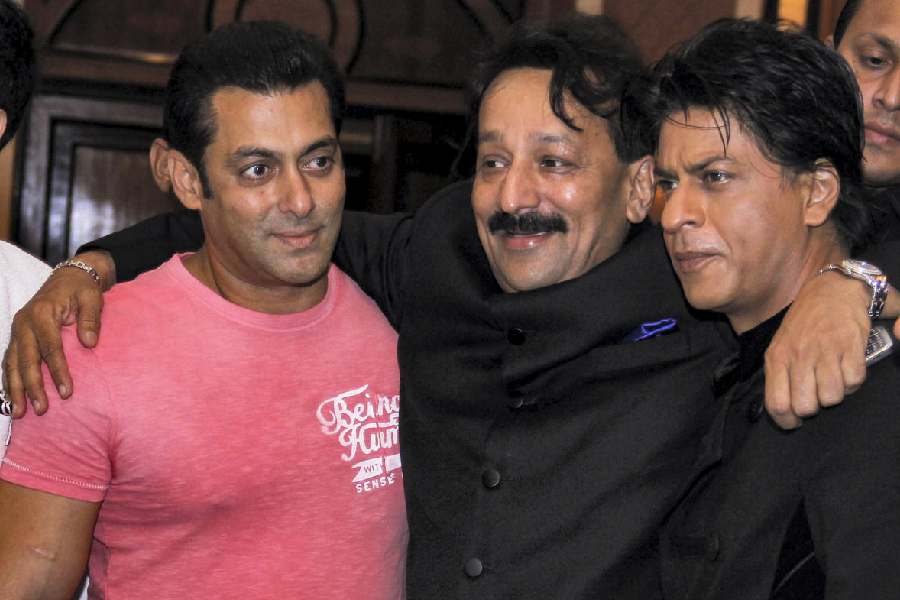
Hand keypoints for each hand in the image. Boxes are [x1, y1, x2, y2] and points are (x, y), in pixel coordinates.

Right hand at [2, 251, 113, 416]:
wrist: (68, 277)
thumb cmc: (82, 290)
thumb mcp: (92, 298)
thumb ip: (90, 319)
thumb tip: (88, 343)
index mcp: (42, 313)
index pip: (50, 348)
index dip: (57, 372)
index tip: (66, 392)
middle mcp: (24, 322)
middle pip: (26, 360)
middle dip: (32, 387)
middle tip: (42, 409)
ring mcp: (17, 330)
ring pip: (13, 364)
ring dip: (15, 389)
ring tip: (19, 413)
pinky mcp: (17, 336)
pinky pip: (10, 361)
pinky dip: (9, 380)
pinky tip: (10, 398)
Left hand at [764, 271, 869, 428]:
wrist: (831, 290)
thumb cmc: (804, 322)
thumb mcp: (780, 345)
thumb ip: (779, 374)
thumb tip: (781, 408)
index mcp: (777, 357)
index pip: (776, 404)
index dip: (786, 421)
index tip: (794, 422)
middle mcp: (799, 356)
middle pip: (806, 406)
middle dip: (814, 407)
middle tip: (817, 395)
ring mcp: (825, 351)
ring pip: (832, 397)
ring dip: (836, 393)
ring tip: (833, 377)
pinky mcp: (850, 346)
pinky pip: (854, 381)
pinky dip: (853, 380)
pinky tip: (847, 367)